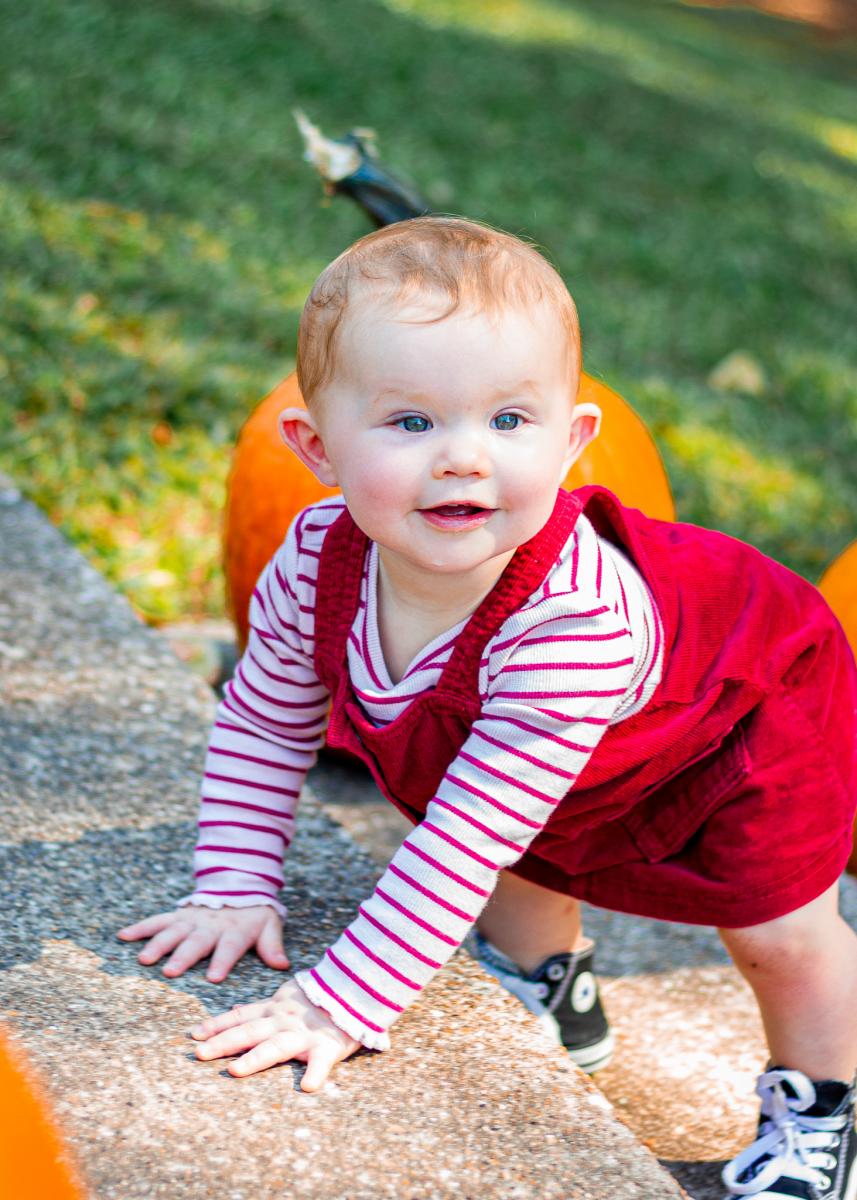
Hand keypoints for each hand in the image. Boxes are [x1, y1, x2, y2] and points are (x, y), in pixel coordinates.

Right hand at [117, 905, 289, 982]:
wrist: (238, 884)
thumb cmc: (254, 914)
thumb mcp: (269, 925)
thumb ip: (272, 945)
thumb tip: (283, 965)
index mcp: (234, 931)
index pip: (229, 947)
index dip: (222, 961)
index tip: (213, 977)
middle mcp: (210, 926)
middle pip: (196, 942)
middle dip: (183, 956)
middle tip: (170, 972)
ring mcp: (191, 920)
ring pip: (173, 932)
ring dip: (158, 944)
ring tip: (144, 960)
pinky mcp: (178, 915)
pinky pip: (157, 920)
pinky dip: (140, 927)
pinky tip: (122, 936)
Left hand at [190, 980, 361, 1090]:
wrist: (355, 988)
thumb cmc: (319, 998)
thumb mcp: (286, 997)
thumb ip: (262, 1007)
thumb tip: (235, 1009)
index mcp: (274, 1010)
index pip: (240, 1017)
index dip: (216, 1024)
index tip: (194, 1034)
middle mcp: (283, 1021)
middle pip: (248, 1032)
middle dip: (222, 1042)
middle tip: (198, 1053)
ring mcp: (303, 1034)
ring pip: (276, 1046)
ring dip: (255, 1058)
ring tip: (235, 1071)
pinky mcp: (327, 1046)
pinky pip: (321, 1062)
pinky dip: (315, 1073)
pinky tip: (308, 1087)